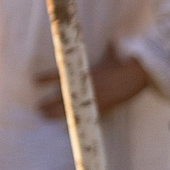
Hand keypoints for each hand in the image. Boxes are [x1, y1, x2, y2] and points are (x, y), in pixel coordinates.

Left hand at [34, 48, 149, 119]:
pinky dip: (74, 122)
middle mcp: (84, 86)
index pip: (60, 74)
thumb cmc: (124, 64)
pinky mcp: (100, 107)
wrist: (136, 74)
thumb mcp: (113, 56)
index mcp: (83, 72)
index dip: (46, 77)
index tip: (33, 80)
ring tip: (44, 116)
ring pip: (68, 108)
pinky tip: (65, 129)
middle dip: (48, 102)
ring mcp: (91, 97)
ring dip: (55, 113)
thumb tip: (112, 40)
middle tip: (37, 107)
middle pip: (61, 96)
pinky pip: (83, 116)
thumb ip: (109, 50)